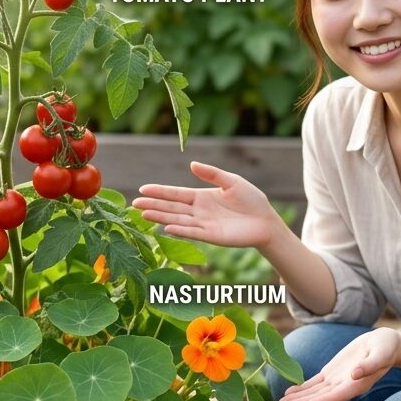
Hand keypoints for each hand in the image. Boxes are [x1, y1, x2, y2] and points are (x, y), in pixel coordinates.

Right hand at [132, 161, 281, 248]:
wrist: (266, 221)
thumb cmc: (251, 200)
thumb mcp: (232, 181)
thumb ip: (212, 174)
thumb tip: (191, 164)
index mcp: (201, 197)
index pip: (176, 194)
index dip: (160, 192)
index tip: (143, 189)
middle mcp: (198, 211)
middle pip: (171, 207)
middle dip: (153, 205)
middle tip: (134, 204)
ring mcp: (203, 225)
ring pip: (177, 220)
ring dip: (160, 217)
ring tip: (143, 214)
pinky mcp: (211, 237)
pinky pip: (192, 232)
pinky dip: (180, 230)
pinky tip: (166, 227)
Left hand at [277, 327, 400, 400]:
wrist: (385, 344)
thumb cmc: (386, 349)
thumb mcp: (381, 354)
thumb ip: (369, 365)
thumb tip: (355, 373)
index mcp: (356, 385)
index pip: (335, 397)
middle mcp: (344, 386)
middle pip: (319, 398)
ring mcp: (336, 380)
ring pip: (313, 392)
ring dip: (296, 399)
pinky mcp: (331, 373)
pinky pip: (314, 383)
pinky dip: (301, 388)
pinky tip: (288, 393)